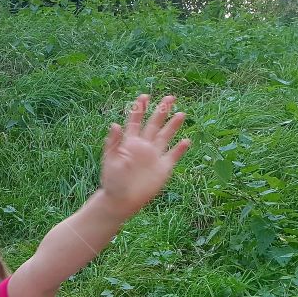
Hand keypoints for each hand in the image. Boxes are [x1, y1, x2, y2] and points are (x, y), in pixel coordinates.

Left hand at [98, 95, 190, 217]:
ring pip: (166, 137)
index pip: (135, 122)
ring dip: (173, 126)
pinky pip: (173, 156)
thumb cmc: (112, 181)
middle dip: (161, 110)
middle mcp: (144, 147)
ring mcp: (154, 156)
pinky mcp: (163, 168)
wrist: (121, 200)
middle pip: (154, 125)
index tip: (145, 96)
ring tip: (181, 114)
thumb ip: (113, 142)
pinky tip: (187, 141)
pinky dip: (180, 149)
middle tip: (170, 97)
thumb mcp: (110, 160)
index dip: (139, 109)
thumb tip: (114, 124)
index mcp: (130, 143)